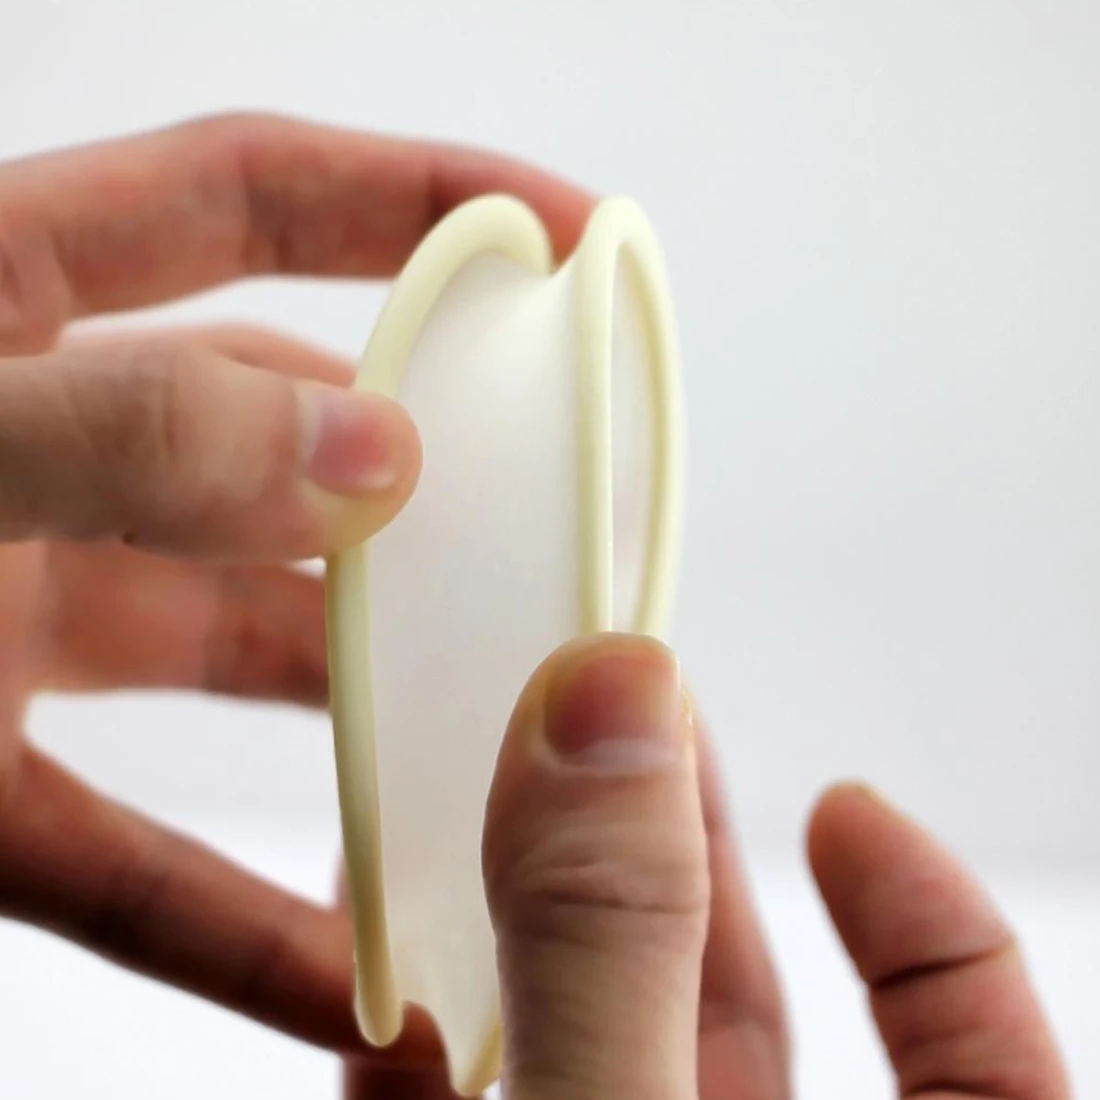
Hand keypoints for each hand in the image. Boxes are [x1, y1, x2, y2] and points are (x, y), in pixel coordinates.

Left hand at [0, 114, 590, 1057]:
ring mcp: (10, 614)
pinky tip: (352, 977)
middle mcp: (40, 448)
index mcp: (3, 298)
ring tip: (496, 753)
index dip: (430, 196)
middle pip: (296, 438)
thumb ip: (127, 430)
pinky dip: (239, 916)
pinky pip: (139, 851)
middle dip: (443, 470)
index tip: (576, 239)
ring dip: (364, 713)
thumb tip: (380, 445)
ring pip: (241, 654)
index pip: (270, 195)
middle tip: (571, 516)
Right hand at [347, 635, 1070, 1098]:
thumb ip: (613, 948)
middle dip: (664, 855)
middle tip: (613, 724)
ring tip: (482, 797)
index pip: (984, 1066)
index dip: (926, 924)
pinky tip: (374, 951)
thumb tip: (611, 705)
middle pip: (734, 1017)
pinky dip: (418, 1052)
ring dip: (526, 926)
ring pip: (589, 1049)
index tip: (844, 810)